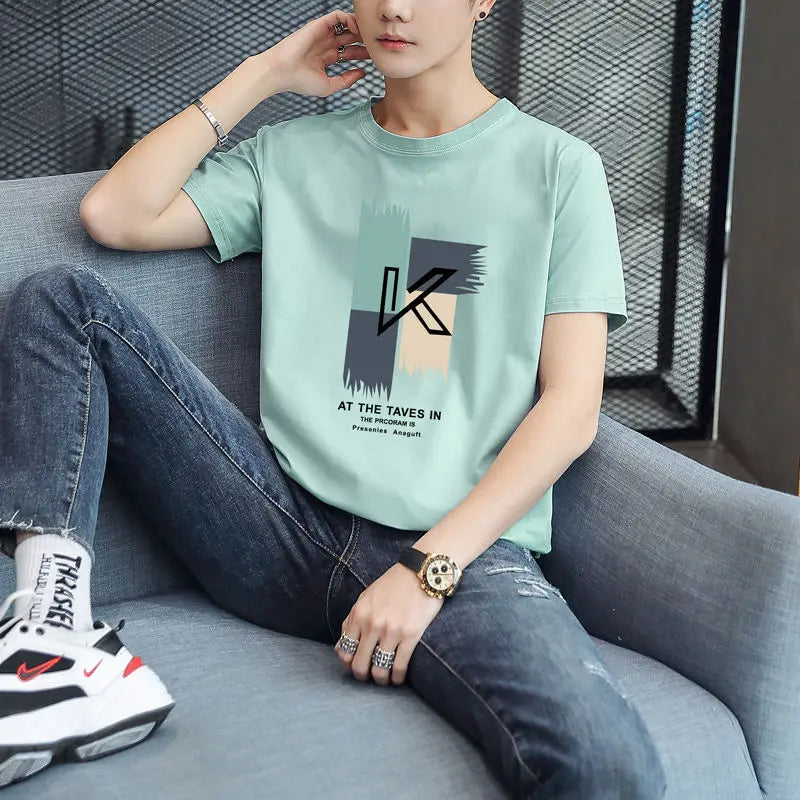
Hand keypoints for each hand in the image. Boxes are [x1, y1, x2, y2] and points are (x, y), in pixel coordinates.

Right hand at [264, 10, 370, 97]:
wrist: (282, 72)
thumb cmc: (300, 81)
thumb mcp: (329, 86)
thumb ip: (347, 80)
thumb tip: (362, 73)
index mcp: (327, 58)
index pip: (349, 52)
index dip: (363, 54)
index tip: (374, 59)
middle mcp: (325, 44)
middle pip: (350, 38)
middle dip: (364, 41)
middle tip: (375, 45)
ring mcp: (322, 34)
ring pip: (346, 25)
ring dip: (359, 29)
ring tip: (368, 36)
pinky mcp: (318, 25)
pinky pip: (337, 16)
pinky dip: (348, 19)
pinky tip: (356, 29)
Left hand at [335, 563, 444, 685]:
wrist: (421, 572)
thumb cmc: (394, 584)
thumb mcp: (366, 597)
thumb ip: (353, 620)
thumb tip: (342, 646)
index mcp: (358, 614)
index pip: (344, 650)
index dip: (348, 664)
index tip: (356, 665)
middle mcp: (372, 624)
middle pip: (359, 665)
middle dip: (363, 676)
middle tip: (369, 676)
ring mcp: (391, 631)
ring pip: (378, 671)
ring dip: (381, 680)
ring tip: (385, 680)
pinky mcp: (410, 635)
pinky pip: (399, 666)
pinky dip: (397, 678)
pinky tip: (398, 678)